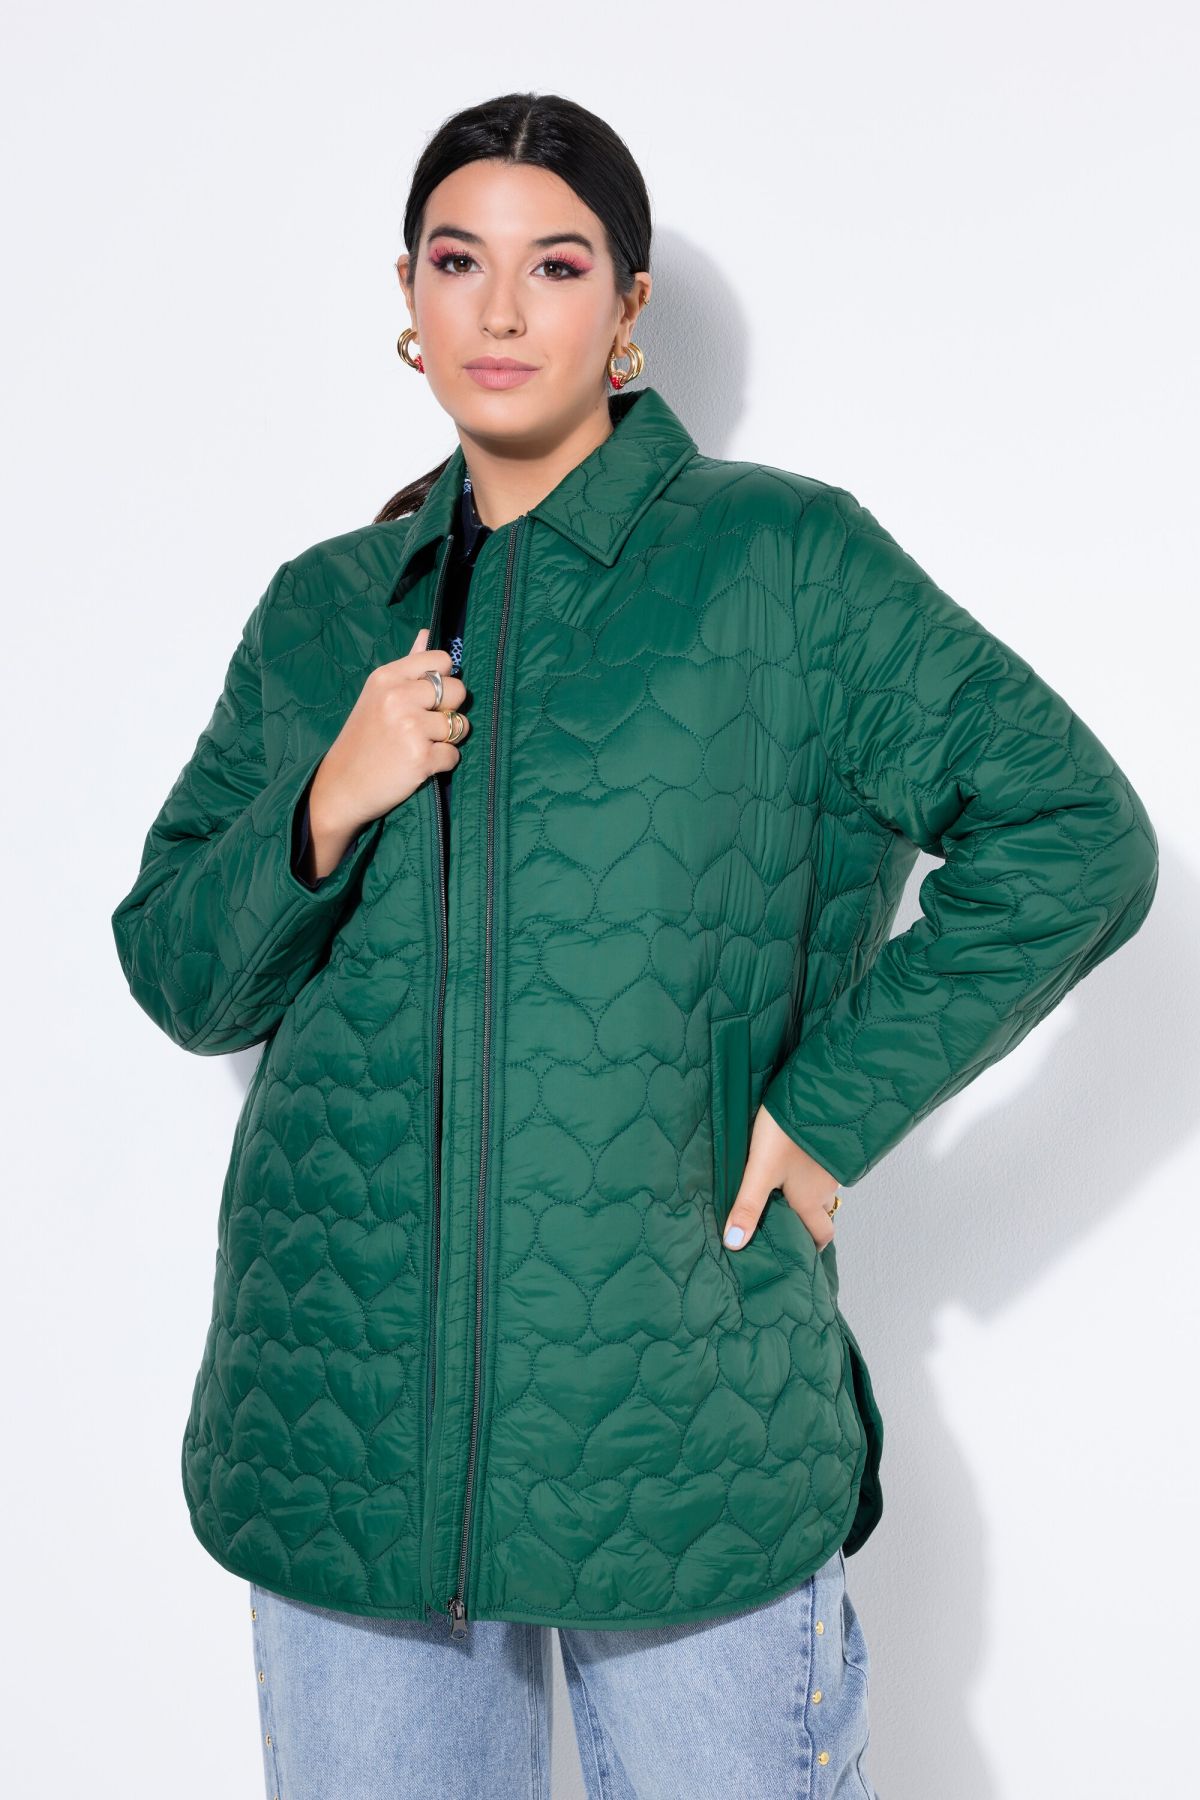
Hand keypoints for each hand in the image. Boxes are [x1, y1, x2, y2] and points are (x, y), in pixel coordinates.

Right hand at [308, 628, 471, 849]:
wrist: (340, 786)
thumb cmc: (363, 739)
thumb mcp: (377, 695)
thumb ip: (407, 667)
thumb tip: (425, 633)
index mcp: (388, 677)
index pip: (441, 660)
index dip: (443, 680)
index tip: (429, 697)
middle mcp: (398, 697)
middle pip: (458, 690)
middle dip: (450, 710)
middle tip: (426, 725)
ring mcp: (410, 728)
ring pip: (461, 725)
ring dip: (449, 739)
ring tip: (421, 745)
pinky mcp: (420, 758)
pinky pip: (454, 755)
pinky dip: (442, 763)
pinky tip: (419, 765)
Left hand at [722, 1105, 840, 1251]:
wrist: (818, 1093)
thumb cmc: (788, 1134)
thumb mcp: (761, 1171)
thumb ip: (747, 1206)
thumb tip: (734, 1244)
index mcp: (810, 1199)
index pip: (822, 1233)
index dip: (815, 1245)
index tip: (803, 1252)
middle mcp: (825, 1185)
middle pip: (823, 1209)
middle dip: (810, 1217)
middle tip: (788, 1218)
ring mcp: (830, 1163)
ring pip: (823, 1184)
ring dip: (809, 1189)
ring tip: (784, 1186)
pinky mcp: (830, 1142)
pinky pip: (824, 1163)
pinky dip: (812, 1166)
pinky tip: (795, 1155)